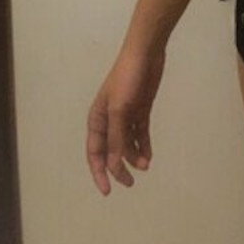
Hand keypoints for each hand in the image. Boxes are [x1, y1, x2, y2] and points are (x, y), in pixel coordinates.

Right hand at [86, 44, 165, 195]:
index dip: (99, 172)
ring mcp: (126, 115)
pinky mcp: (141, 110)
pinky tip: (148, 156)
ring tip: (145, 164)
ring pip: (127, 144)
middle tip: (130, 182)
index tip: (107, 191)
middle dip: (118, 168)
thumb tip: (113, 166)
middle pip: (111, 151)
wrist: (146, 53)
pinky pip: (140, 133)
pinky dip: (143, 145)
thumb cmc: (127, 79)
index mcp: (97, 119)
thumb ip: (116, 139)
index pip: (95, 153)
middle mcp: (109, 120)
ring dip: (134, 156)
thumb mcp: (119, 110)